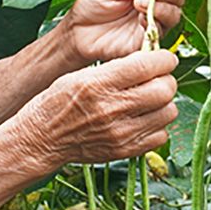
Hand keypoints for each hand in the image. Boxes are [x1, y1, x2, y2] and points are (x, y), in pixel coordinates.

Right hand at [7, 50, 179, 170]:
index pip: (148, 65)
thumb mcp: (82, 74)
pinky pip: (160, 136)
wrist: (42, 139)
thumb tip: (152, 61)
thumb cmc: (59, 102)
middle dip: (166, 80)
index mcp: (99, 83)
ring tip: (149, 101)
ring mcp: (121, 133)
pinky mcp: (125, 150)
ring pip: (168, 112)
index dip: (164, 59)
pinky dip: (157, 126)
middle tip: (157, 80)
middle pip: (165, 90)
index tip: (164, 59)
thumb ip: (118, 68)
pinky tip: (142, 120)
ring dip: (163, 104)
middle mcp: (112, 108)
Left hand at [57, 0, 186, 63]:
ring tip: (139, 2)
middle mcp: (155, 4)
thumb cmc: (93, 6)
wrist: (78, 31)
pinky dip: (154, 24)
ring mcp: (152, 23)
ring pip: (173, 15)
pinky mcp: (146, 42)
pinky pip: (160, 34)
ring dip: (162, 7)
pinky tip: (140, 18)